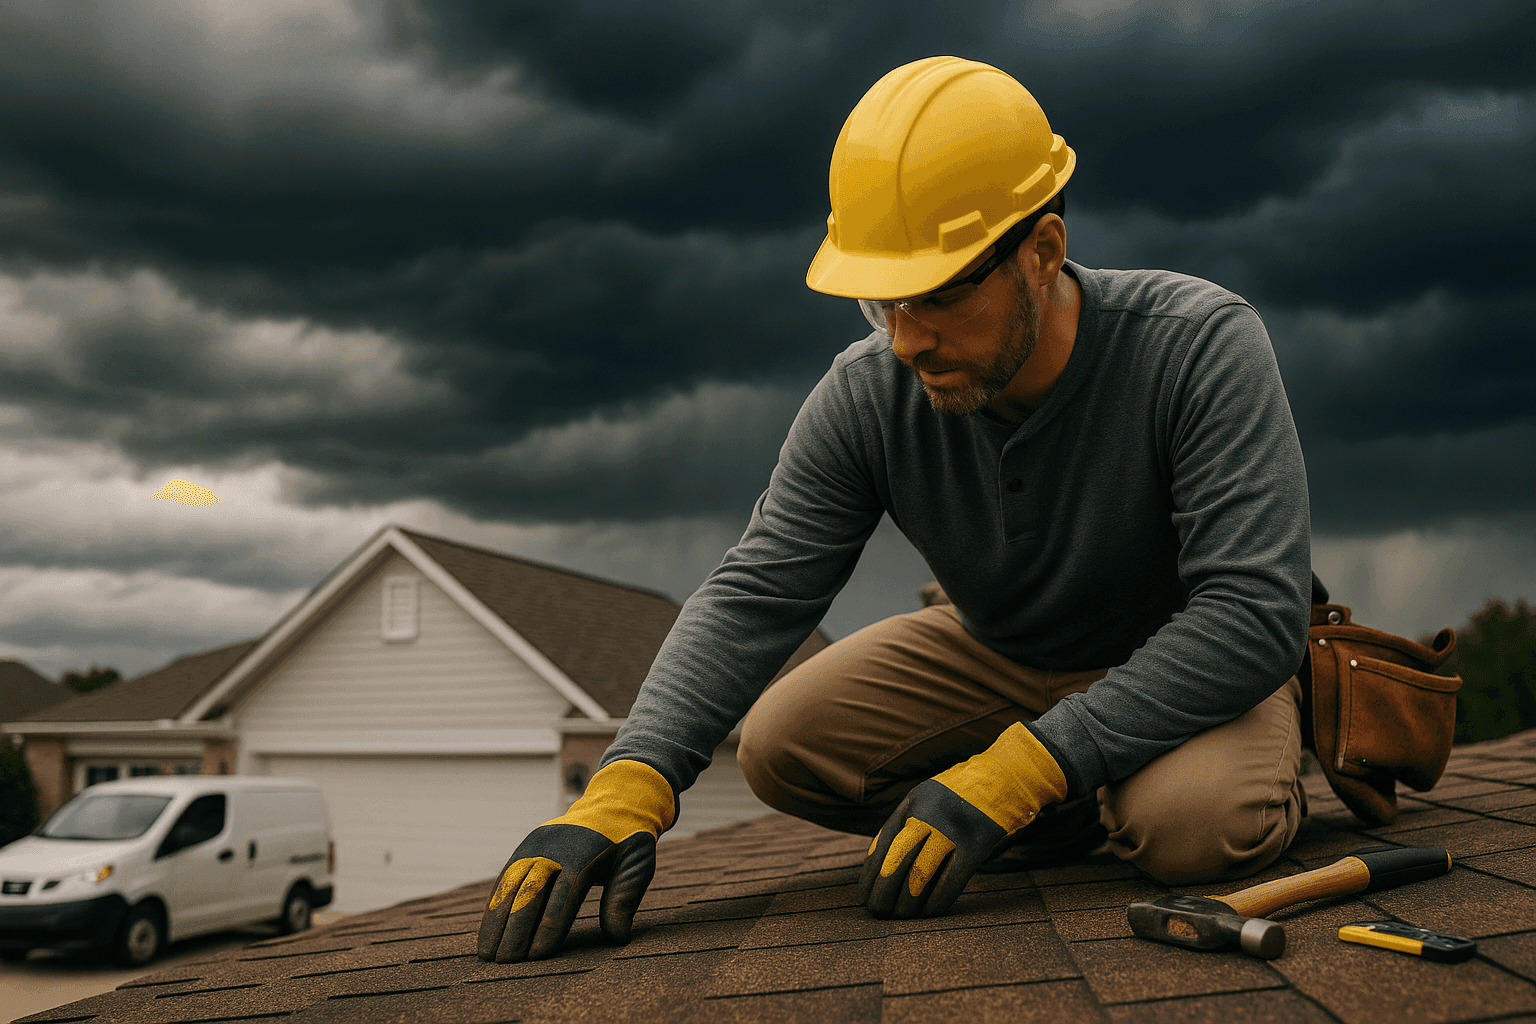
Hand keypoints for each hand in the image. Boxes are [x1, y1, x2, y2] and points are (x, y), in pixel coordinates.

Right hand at [478, 759, 674, 961]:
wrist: (615, 803)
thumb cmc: (629, 842)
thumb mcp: (637, 866)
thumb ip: (624, 899)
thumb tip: (617, 937)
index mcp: (584, 853)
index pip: (563, 896)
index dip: (548, 927)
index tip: (536, 956)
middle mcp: (555, 847)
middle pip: (530, 892)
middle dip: (516, 929)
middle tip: (507, 963)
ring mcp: (537, 845)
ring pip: (510, 885)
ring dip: (496, 920)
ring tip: (487, 954)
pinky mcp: (527, 846)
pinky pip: (506, 878)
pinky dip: (495, 905)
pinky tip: (488, 930)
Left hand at [858, 722, 1067, 918]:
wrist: (1008, 775)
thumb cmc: (966, 792)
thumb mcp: (930, 794)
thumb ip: (909, 820)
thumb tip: (884, 859)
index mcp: (914, 801)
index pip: (884, 841)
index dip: (871, 871)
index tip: (863, 892)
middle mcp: (929, 814)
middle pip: (897, 858)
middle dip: (883, 889)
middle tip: (876, 911)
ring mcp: (953, 829)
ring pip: (921, 872)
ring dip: (907, 899)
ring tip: (900, 915)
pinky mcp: (977, 844)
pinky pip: (952, 879)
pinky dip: (937, 899)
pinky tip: (929, 912)